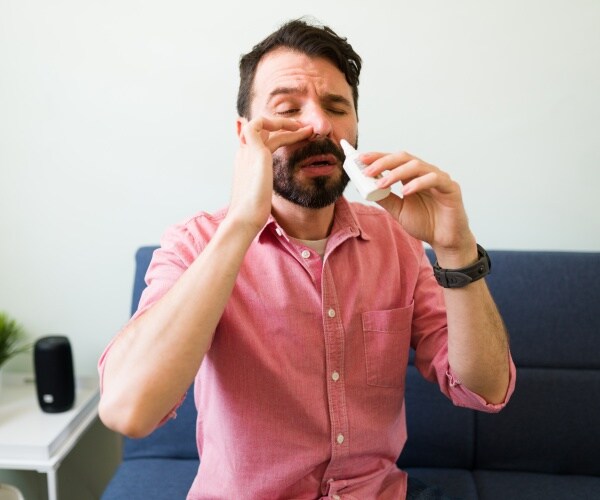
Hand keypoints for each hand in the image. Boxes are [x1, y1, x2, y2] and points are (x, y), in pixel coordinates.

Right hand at [229, 117, 312, 232]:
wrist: (245, 217)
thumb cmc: (253, 211)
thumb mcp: (261, 195)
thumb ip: (264, 186)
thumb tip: (265, 192)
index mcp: (245, 162)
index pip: (256, 139)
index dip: (275, 135)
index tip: (296, 138)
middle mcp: (244, 153)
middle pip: (259, 129)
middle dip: (281, 126)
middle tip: (304, 129)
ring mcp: (248, 151)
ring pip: (261, 123)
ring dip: (284, 122)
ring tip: (304, 128)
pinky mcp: (255, 151)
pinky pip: (259, 123)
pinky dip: (279, 122)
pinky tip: (298, 130)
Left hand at [361, 150, 476, 265]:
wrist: (444, 240)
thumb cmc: (424, 223)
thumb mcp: (398, 210)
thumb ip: (384, 198)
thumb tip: (364, 187)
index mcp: (412, 176)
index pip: (394, 160)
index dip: (377, 157)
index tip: (360, 159)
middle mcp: (425, 172)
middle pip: (403, 158)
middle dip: (383, 162)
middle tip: (367, 171)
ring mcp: (439, 178)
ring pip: (416, 165)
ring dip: (396, 173)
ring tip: (382, 183)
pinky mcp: (450, 187)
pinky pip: (434, 179)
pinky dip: (418, 183)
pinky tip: (405, 191)